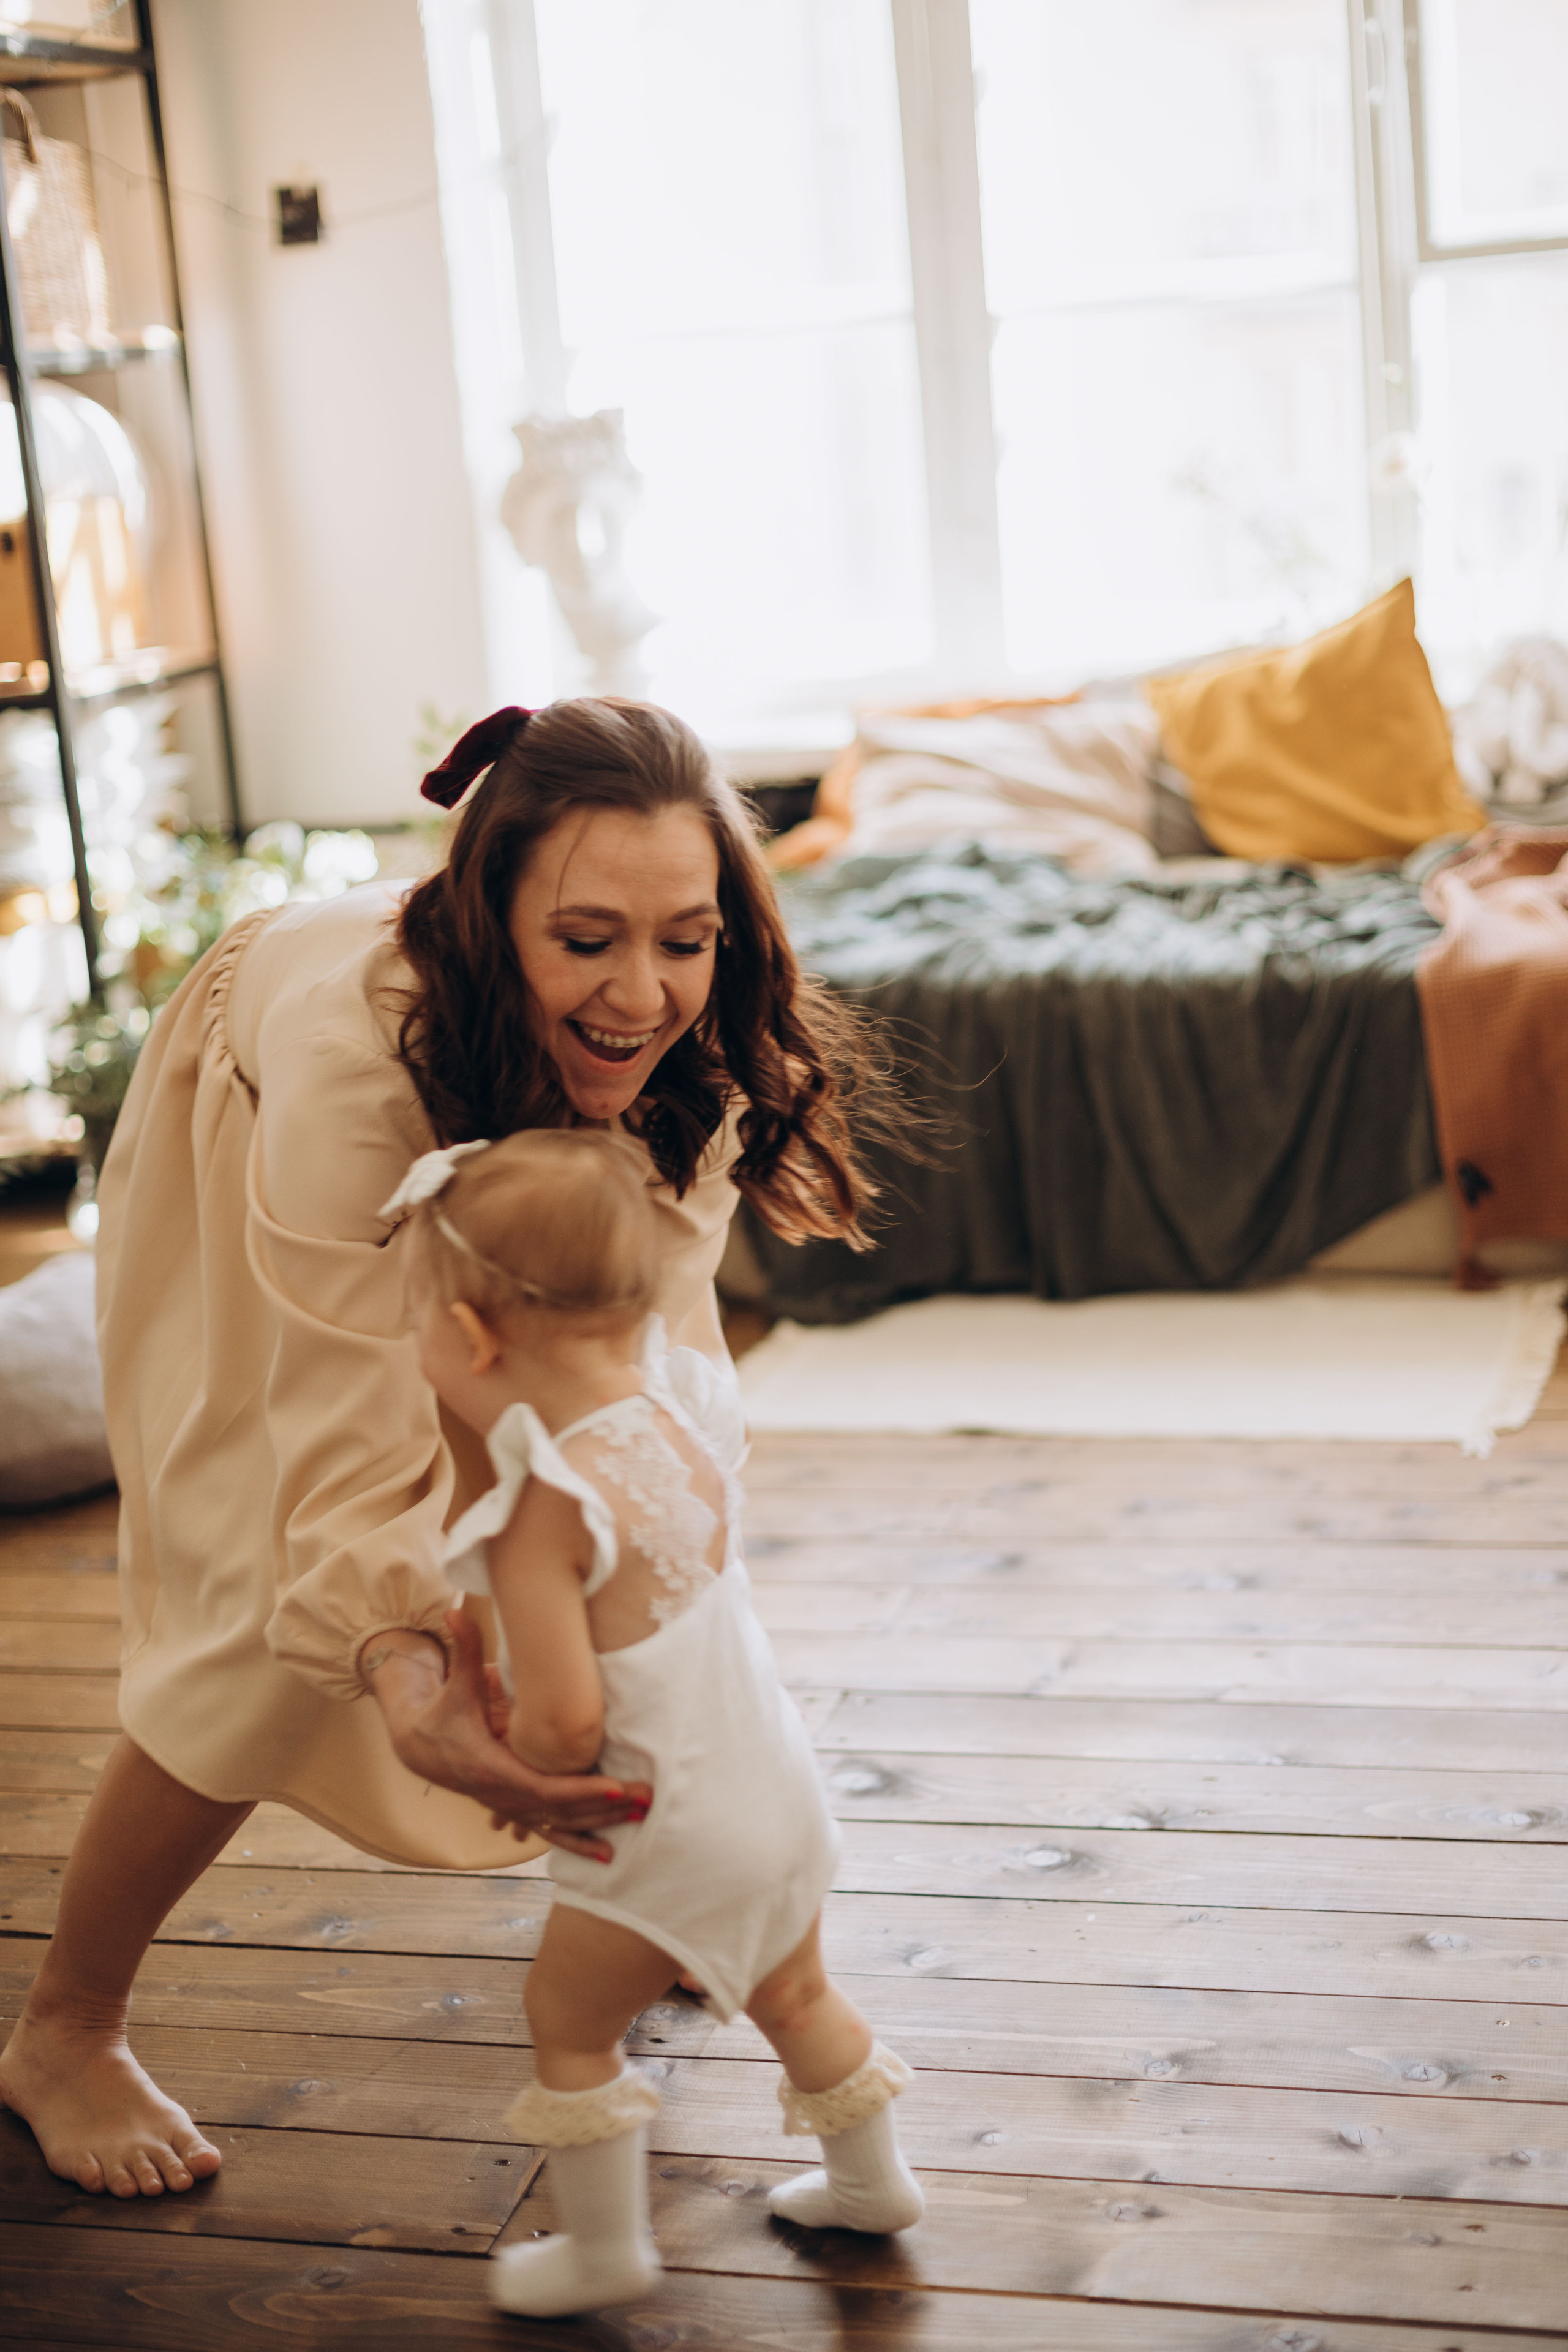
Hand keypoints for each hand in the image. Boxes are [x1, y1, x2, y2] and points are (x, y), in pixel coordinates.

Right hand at [365, 1611, 650, 1862]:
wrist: (420, 1747)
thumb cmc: (445, 1712)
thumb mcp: (455, 1683)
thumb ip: (465, 1648)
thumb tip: (455, 1607)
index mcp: (491, 1767)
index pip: (545, 1787)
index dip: (582, 1789)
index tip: (615, 1786)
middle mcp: (502, 1795)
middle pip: (562, 1809)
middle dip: (605, 1805)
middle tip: (646, 1798)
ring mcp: (510, 1806)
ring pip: (561, 1823)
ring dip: (601, 1823)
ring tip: (641, 1817)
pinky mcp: (516, 1809)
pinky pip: (551, 1831)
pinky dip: (579, 1842)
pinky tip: (606, 1854)